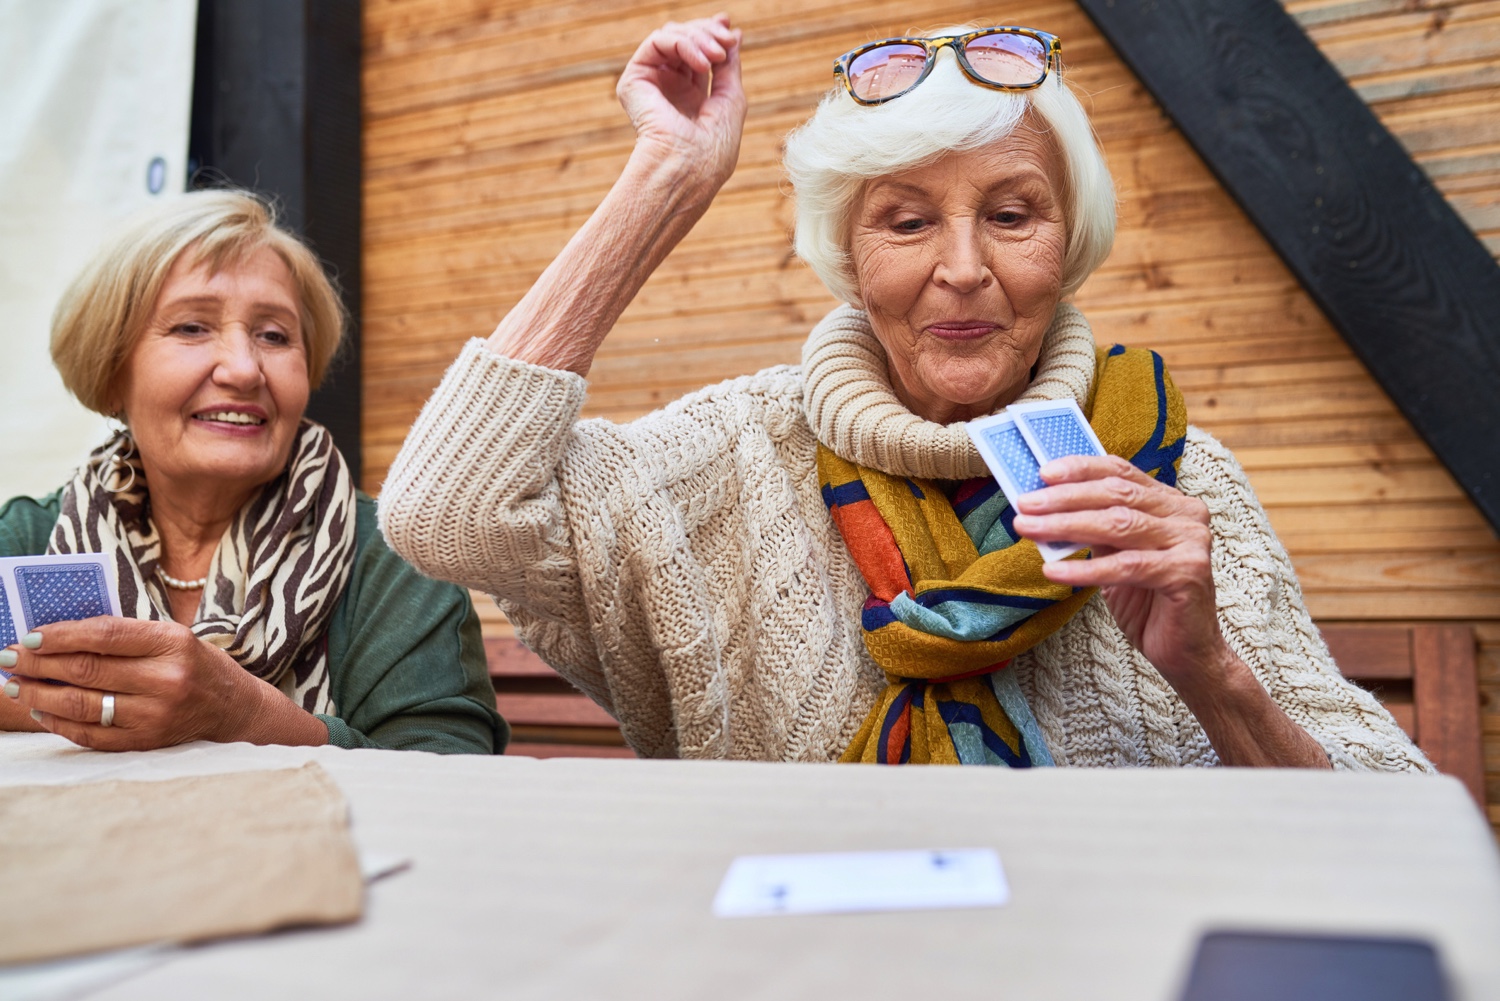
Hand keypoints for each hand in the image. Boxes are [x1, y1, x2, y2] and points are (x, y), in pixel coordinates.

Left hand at [1, 617, 324, 750]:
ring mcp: (156, 715)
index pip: (105, 635)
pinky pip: (91, 734)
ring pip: (81, 704)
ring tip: (15, 685)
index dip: (60, 635)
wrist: (233, 708)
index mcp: (174, 643)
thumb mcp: (170, 636)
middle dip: (37, 663)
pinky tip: (40, 711)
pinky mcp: (147, 742)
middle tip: (7, 658)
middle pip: (86, 670)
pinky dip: (59, 722)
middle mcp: (167, 680)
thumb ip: (122, 635)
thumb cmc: (195, 664)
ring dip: (39, 694)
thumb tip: (56, 635)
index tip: (28, 635)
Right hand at [616, 13, 745, 189]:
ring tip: (717, 54)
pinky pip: (657, 42)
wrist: (688, 170)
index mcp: (690, 98)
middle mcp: (669, 89)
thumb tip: (734, 34)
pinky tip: (703, 62)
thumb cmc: (713, 149)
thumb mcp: (731, 99)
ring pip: (672, 36)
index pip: (698, 55)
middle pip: (686, 39)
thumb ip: (729, 66)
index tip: (730, 30)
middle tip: (727, 40)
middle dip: (709, 33)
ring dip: (700, 37)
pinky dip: (683, 43)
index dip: (713, 35)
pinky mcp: (634, 81)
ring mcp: (651, 84)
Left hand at [1012, 455, 1330, 768]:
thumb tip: (1044, 508)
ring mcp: (1191, 542)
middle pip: (1117, 494)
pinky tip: (1053, 570)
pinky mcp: (1187, 573)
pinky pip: (1126, 566)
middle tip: (1025, 504)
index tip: (1042, 473)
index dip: (1081, 469)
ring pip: (1119, 524)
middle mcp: (1186, 515)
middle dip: (1064, 498)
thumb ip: (1093, 528)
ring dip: (1066, 525)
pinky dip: (1085, 568)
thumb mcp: (1115, 555)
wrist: (1185, 651)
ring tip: (1029, 528)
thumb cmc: (1147, 602)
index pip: (1122, 472)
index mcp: (1170, 503)